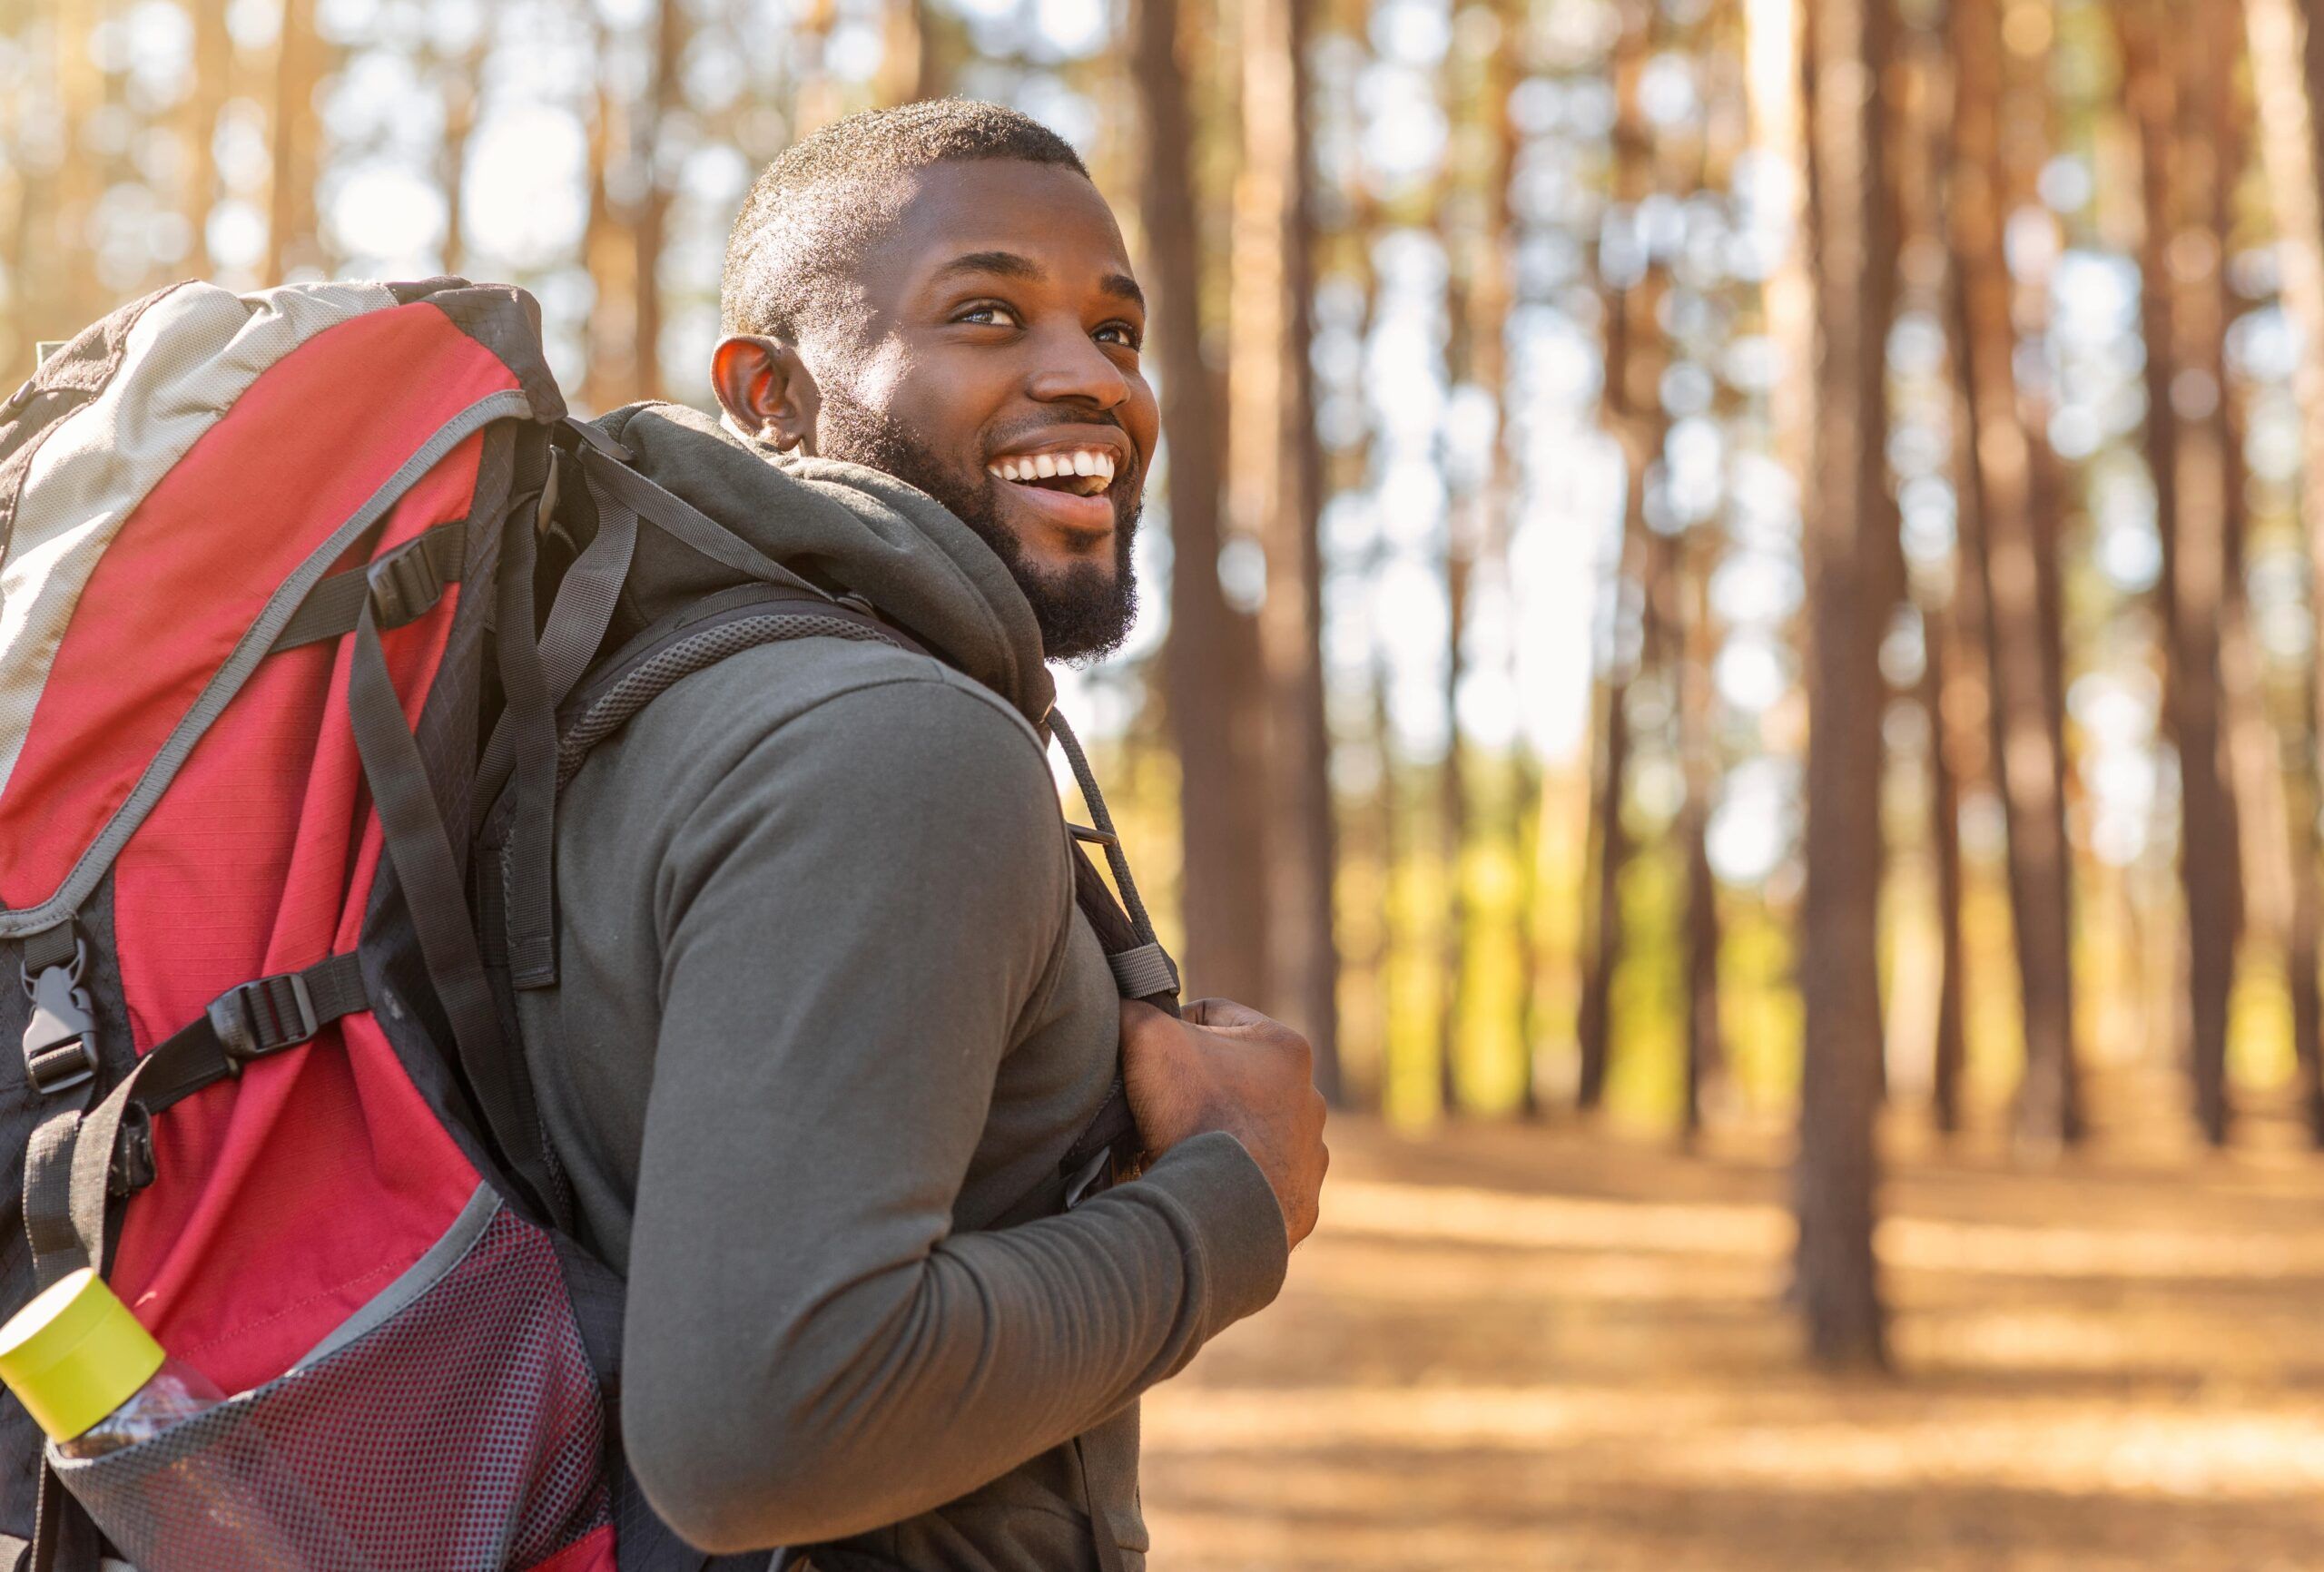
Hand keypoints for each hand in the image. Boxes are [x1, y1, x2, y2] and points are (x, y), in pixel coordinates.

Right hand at [1118, 997, 1329, 1248]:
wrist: (1219, 1209)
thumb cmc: (1193, 1114)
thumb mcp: (1148, 1037)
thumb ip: (1133, 1009)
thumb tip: (1120, 1004)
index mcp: (1285, 1047)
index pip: (1214, 1015)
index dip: (1172, 1028)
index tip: (1150, 1057)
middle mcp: (1311, 1099)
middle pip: (1236, 1076)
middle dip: (1199, 1085)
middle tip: (1161, 1106)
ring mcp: (1310, 1156)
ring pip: (1251, 1131)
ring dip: (1221, 1134)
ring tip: (1181, 1148)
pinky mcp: (1300, 1204)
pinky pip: (1259, 1183)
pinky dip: (1233, 1182)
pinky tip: (1204, 1184)